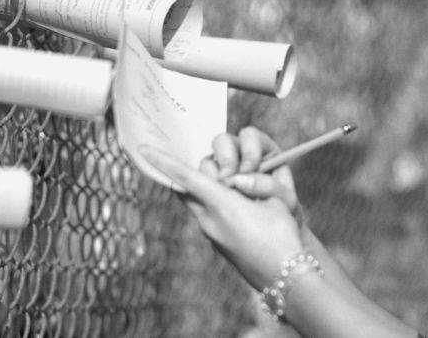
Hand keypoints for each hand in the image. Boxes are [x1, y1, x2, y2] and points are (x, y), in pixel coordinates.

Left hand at [139, 144, 303, 290]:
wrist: (284, 279)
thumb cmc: (283, 237)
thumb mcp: (276, 201)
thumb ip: (253, 183)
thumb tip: (236, 181)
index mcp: (222, 205)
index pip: (185, 177)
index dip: (163, 161)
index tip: (143, 149)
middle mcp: (209, 219)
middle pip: (188, 186)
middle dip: (197, 171)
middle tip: (226, 171)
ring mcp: (210, 233)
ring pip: (195, 200)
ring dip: (205, 188)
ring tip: (236, 189)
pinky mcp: (215, 242)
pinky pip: (205, 214)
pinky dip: (213, 202)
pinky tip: (237, 205)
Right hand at [205, 127, 303, 220]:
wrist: (275, 233)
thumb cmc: (284, 211)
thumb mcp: (286, 200)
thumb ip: (271, 187)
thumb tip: (241, 180)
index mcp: (262, 151)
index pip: (250, 136)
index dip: (248, 149)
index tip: (249, 168)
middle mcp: (238, 156)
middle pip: (223, 141)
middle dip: (225, 158)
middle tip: (228, 178)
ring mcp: (222, 171)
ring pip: (207, 161)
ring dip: (212, 176)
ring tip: (222, 195)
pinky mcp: (209, 188)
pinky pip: (197, 183)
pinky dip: (200, 189)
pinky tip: (211, 202)